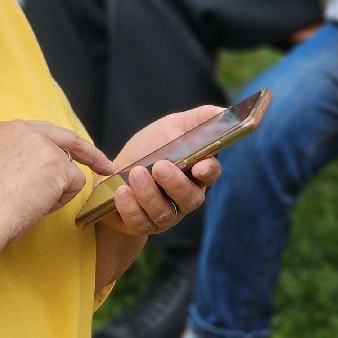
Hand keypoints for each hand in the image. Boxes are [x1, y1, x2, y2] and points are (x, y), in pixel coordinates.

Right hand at [0, 120, 114, 247]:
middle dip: (89, 153)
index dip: (60, 145)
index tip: (73, 152)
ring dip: (57, 190)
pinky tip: (37, 205)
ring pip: (68, 168)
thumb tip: (44, 173)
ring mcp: (42, 145)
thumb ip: (17, 161)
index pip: (42, 132)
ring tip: (27, 204)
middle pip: (66, 138)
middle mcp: (23, 129)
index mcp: (2, 129)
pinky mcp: (58, 163)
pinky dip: (61, 200)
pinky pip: (75, 184)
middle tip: (105, 167)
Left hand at [98, 106, 222, 236]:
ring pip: (164, 212)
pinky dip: (131, 208)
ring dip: (149, 193)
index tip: (199, 166)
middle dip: (175, 183)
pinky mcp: (142, 225)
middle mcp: (184, 198)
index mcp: (196, 172)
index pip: (210, 173)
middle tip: (159, 166)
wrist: (113, 175)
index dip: (208, 171)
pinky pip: (140, 222)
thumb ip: (200, 119)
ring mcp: (165, 215)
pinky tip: (122, 192)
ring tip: (135, 174)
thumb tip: (225, 112)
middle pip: (191, 198)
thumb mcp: (171, 126)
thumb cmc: (148, 149)